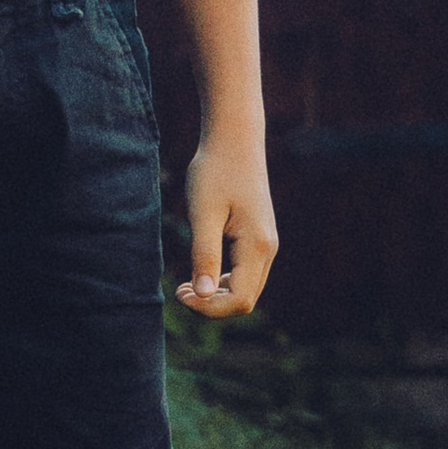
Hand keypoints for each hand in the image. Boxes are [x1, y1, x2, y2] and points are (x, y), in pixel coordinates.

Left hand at [177, 133, 276, 317]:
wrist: (234, 140)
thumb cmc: (215, 172)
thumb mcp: (204, 214)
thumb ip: (205, 255)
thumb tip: (202, 295)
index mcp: (257, 246)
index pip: (241, 300)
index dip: (210, 308)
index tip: (181, 293)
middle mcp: (268, 249)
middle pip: (246, 300)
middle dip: (213, 305)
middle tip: (179, 292)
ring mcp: (266, 244)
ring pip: (247, 289)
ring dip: (217, 295)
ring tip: (186, 285)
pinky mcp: (258, 238)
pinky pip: (245, 274)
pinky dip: (223, 281)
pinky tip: (201, 272)